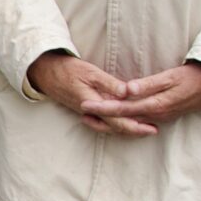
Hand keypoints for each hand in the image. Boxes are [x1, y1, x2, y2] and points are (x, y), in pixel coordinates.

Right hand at [26, 50, 152, 135]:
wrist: (46, 74)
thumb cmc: (69, 70)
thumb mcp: (91, 72)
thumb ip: (109, 83)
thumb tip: (128, 92)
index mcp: (94, 104)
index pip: (118, 120)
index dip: (136, 126)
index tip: (151, 128)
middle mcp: (92, 113)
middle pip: (116, 127)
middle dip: (135, 130)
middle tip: (154, 130)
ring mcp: (89, 113)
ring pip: (110, 126)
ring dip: (127, 128)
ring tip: (143, 128)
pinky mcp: (87, 110)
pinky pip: (104, 122)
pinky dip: (116, 124)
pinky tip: (124, 122)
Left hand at [86, 61, 200, 128]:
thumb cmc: (192, 78)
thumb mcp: (171, 77)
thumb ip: (149, 84)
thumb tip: (127, 90)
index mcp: (155, 105)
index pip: (123, 109)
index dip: (103, 107)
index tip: (85, 104)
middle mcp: (155, 116)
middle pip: (123, 120)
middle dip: (101, 118)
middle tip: (81, 111)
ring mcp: (159, 118)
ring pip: (129, 123)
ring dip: (110, 121)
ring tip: (91, 116)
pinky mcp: (161, 116)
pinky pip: (138, 121)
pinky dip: (123, 119)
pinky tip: (114, 116)